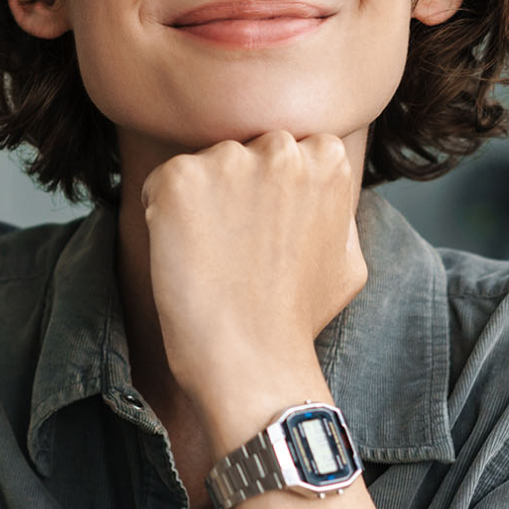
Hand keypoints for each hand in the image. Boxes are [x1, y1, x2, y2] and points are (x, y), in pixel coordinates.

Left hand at [139, 130, 366, 408]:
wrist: (252, 360)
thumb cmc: (297, 319)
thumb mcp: (348, 258)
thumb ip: (337, 209)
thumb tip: (325, 188)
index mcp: (327, 158)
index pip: (285, 149)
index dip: (270, 192)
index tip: (265, 233)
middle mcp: (281, 147)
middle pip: (243, 149)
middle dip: (235, 187)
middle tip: (236, 246)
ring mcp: (229, 160)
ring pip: (203, 166)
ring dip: (200, 201)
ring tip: (212, 257)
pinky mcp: (179, 179)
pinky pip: (160, 184)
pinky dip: (162, 215)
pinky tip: (184, 255)